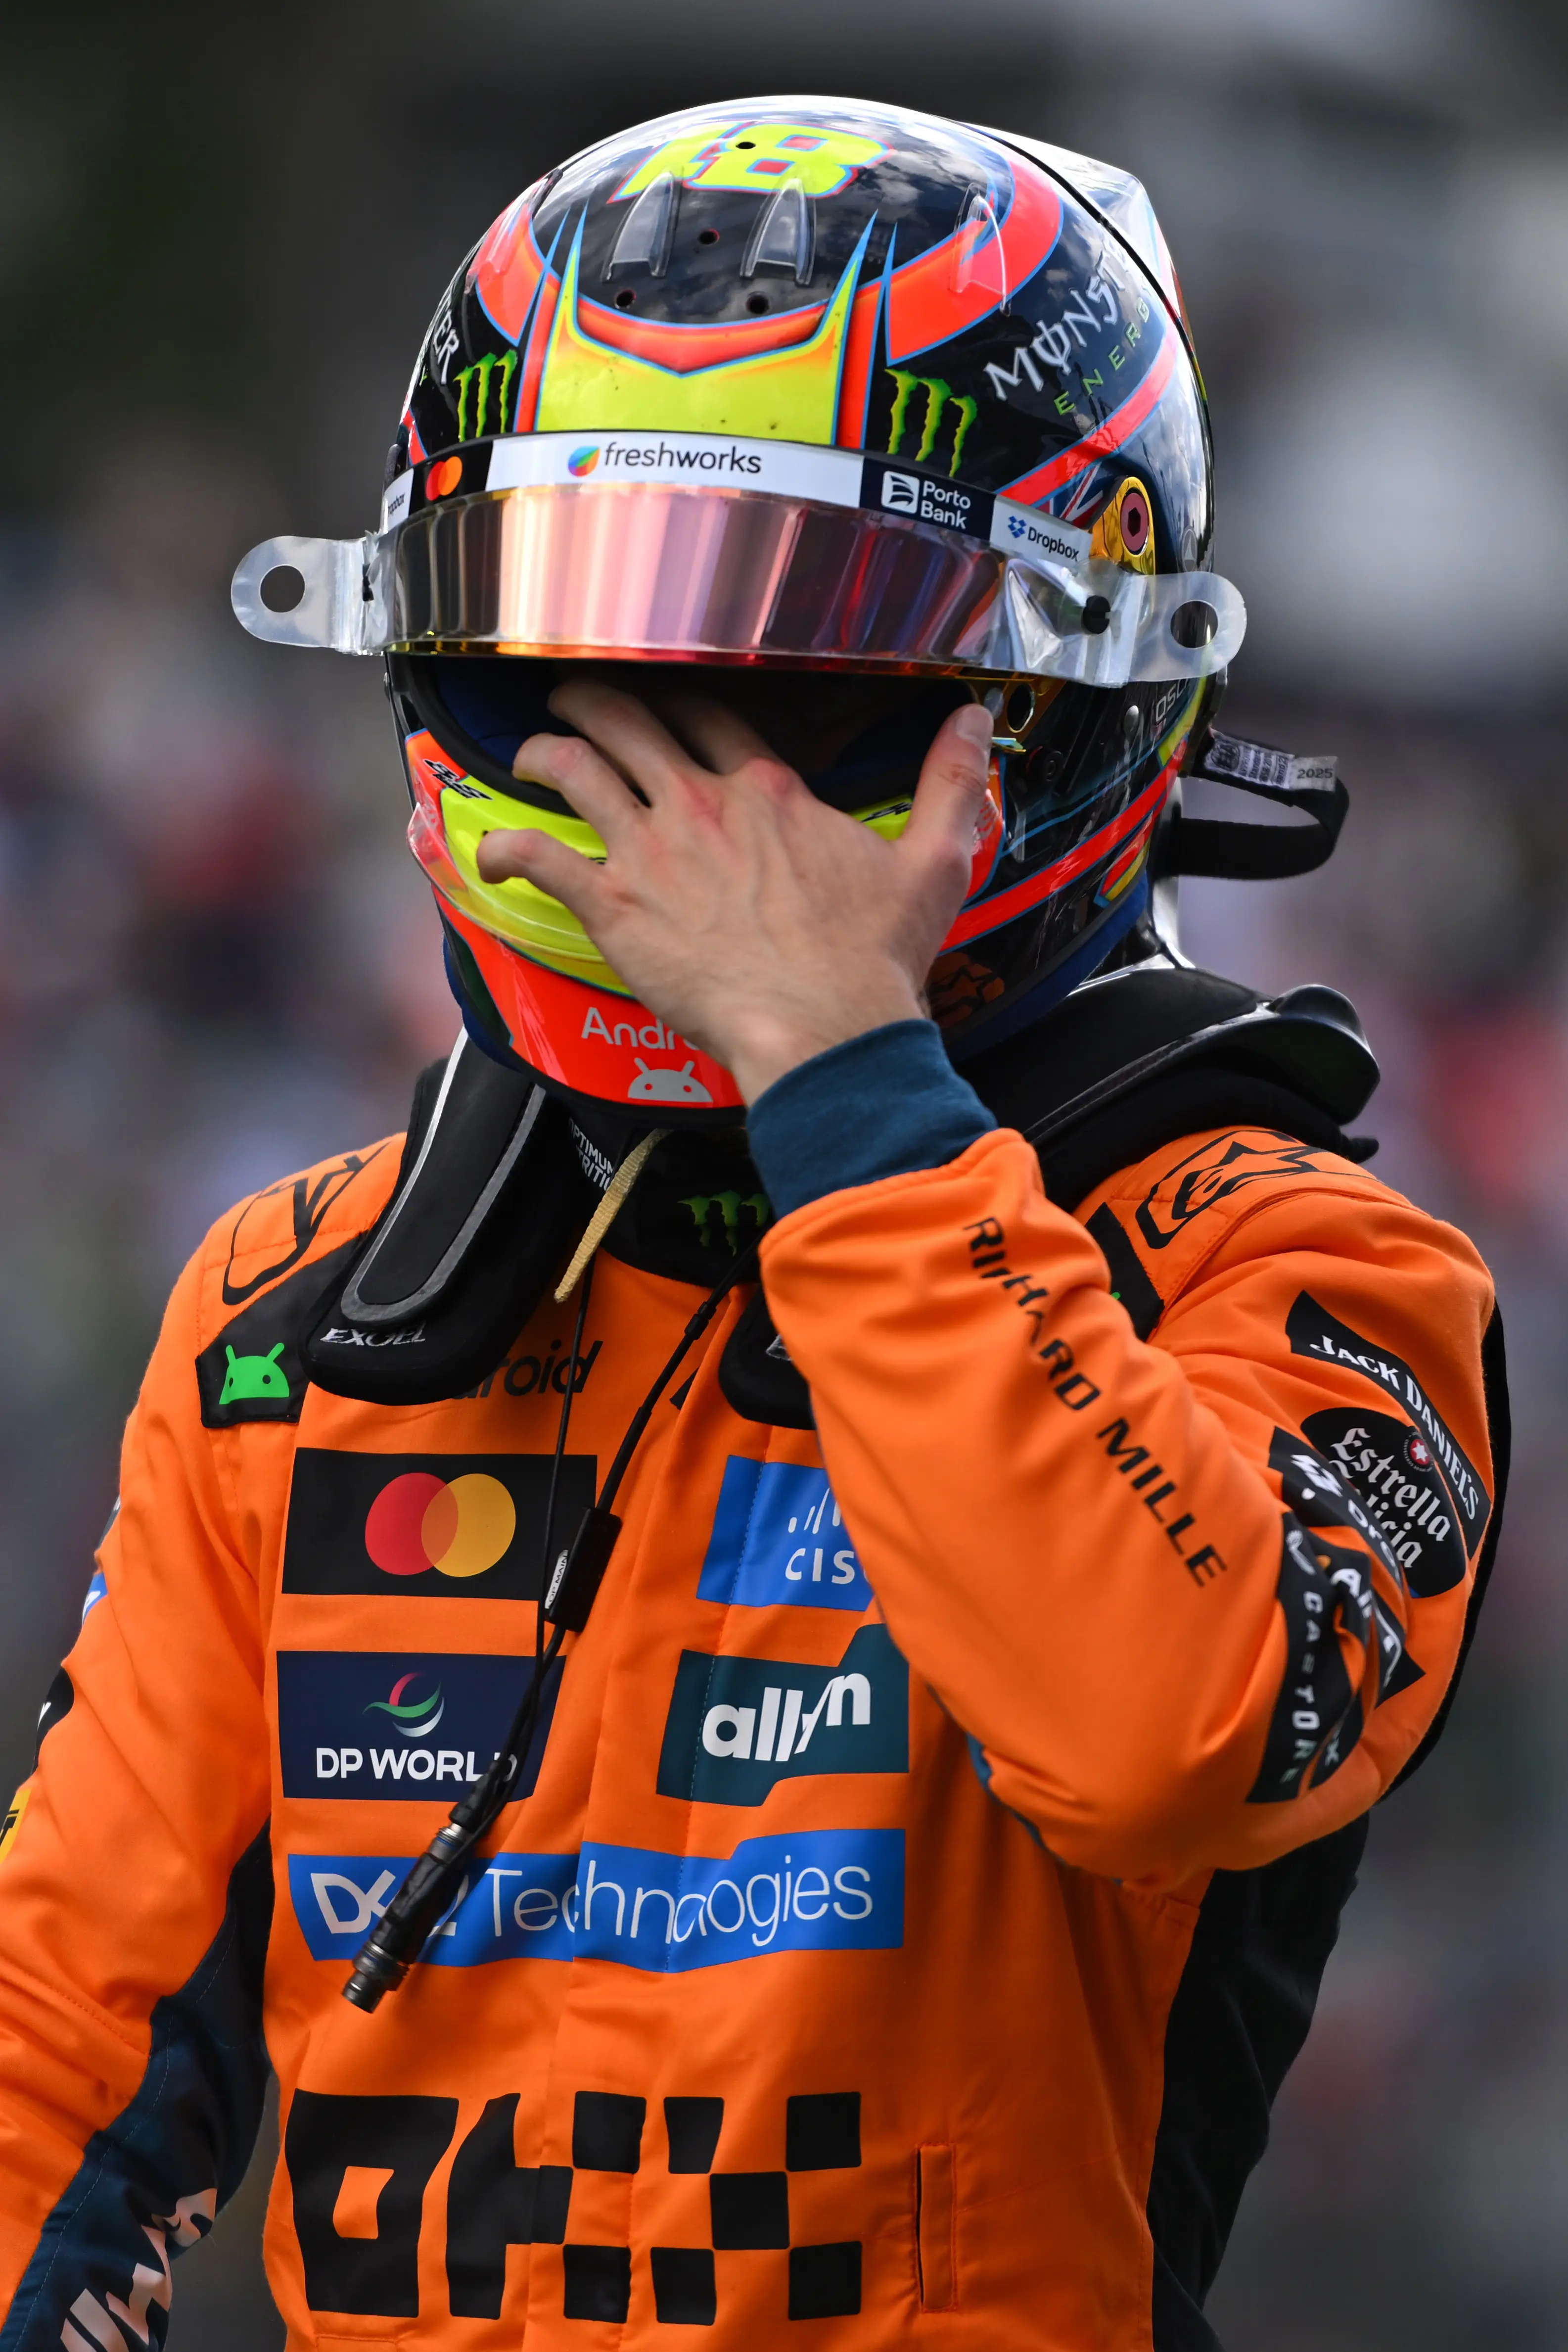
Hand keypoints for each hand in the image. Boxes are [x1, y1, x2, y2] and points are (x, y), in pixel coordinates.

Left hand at [475, 679, 994, 1103]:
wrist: (825, 1029)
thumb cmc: (873, 959)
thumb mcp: (932, 861)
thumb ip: (953, 783)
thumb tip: (977, 722)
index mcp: (767, 789)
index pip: (709, 713)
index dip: (679, 696)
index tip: (661, 695)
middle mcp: (702, 804)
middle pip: (631, 721)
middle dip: (594, 700)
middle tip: (573, 698)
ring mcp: (652, 850)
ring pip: (579, 770)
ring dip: (545, 752)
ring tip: (531, 752)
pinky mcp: (615, 906)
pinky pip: (543, 857)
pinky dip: (509, 847)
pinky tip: (491, 853)